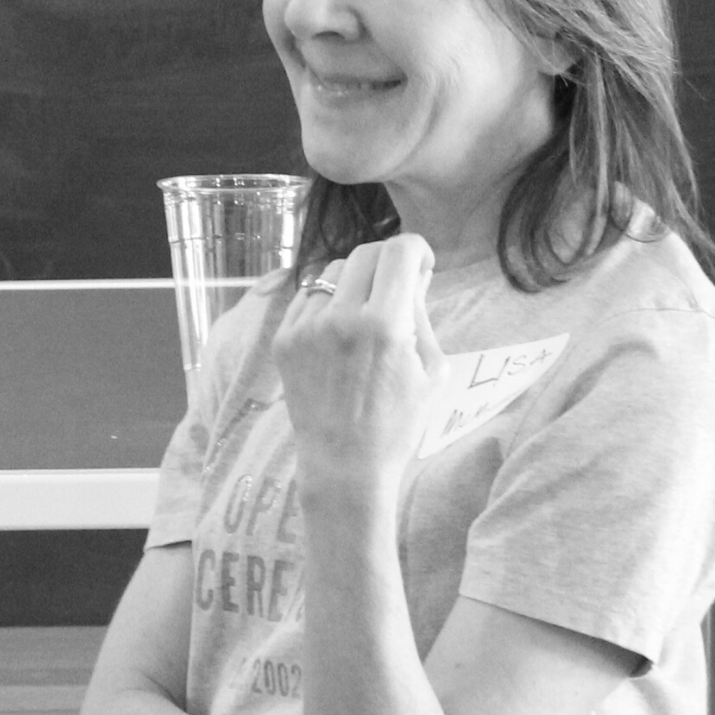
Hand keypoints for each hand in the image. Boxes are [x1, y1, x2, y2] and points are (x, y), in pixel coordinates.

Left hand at [278, 236, 446, 494]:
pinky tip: (340, 333)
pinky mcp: (283, 338)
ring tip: (367, 314)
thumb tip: (414, 271)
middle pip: (365, 252)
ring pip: (332, 271)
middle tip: (397, 286)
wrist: (345, 464)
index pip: (400, 251)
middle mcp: (341, 317)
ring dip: (355, 281)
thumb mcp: (431, 369)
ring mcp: (306, 326)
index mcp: (385, 325)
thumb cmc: (399, 422)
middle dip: (388, 261)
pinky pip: (307, 297)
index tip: (422, 265)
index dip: (418, 249)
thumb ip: (422, 313)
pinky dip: (327, 303)